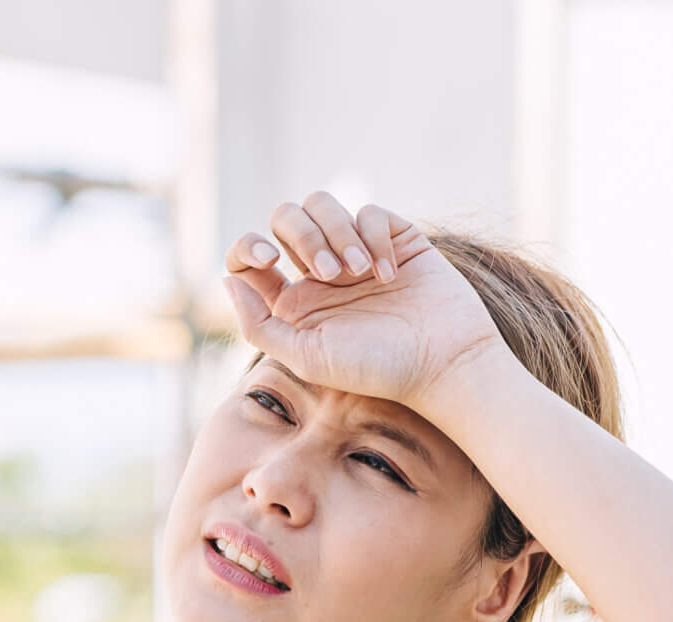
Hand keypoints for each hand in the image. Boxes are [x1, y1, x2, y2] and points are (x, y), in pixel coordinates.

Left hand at [221, 191, 507, 414]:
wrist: (443, 360)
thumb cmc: (376, 368)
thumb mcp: (307, 357)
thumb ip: (259, 324)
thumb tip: (229, 281)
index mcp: (294, 302)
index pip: (250, 258)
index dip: (248, 247)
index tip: (270, 260)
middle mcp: (320, 274)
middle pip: (285, 217)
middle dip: (304, 236)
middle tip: (330, 274)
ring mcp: (356, 252)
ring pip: (323, 203)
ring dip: (337, 233)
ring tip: (360, 273)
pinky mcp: (393, 237)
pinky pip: (368, 211)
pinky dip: (374, 236)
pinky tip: (389, 273)